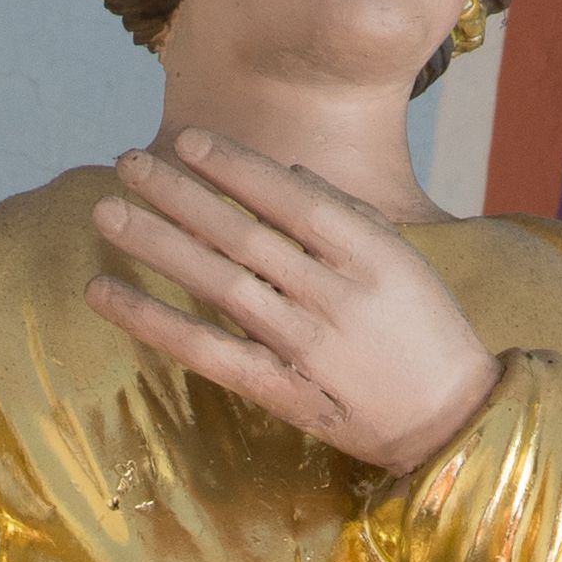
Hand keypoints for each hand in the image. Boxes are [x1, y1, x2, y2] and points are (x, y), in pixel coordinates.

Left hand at [87, 129, 498, 472]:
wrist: (454, 421)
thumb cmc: (428, 332)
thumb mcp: (403, 260)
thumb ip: (347, 214)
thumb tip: (287, 172)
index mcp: (370, 252)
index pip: (290, 197)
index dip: (235, 167)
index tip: (186, 140)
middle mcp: (335, 294)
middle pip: (243, 235)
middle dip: (181, 194)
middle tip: (128, 161)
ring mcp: (307, 346)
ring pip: (219, 284)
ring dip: (159, 245)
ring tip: (107, 213)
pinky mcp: (283, 392)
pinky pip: (207, 352)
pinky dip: (153, 322)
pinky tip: (107, 294)